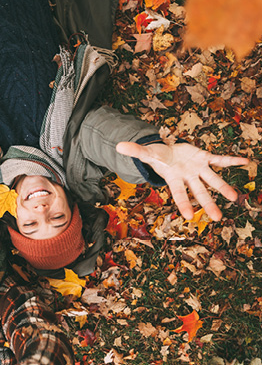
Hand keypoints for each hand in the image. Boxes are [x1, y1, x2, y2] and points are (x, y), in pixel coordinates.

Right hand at [116, 141, 248, 220]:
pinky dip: (231, 161)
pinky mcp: (205, 159)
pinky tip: (245, 162)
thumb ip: (135, 151)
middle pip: (199, 192)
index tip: (189, 217)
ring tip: (235, 197)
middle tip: (217, 218)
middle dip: (208, 204)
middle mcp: (188, 177)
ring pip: (212, 180)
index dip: (184, 204)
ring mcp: (198, 169)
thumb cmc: (157, 158)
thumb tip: (118, 146)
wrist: (168, 153)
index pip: (178, 194)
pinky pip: (219, 160)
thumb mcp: (146, 154)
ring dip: (223, 188)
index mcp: (174, 179)